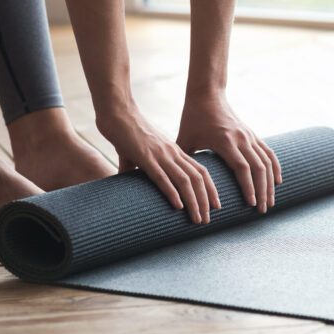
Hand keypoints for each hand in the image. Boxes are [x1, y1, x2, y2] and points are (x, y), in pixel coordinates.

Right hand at [97, 103, 218, 223]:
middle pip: (198, 178)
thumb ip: (137, 167)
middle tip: (208, 220)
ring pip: (185, 180)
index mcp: (174, 151)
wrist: (117, 113)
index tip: (216, 205)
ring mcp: (160, 155)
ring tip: (197, 219)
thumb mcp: (139, 152)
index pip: (200, 171)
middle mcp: (172, 153)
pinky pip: (162, 177)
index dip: (211, 189)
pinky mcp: (145, 157)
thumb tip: (127, 179)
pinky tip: (178, 206)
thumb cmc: (126, 132)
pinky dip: (172, 192)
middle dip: (206, 201)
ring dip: (194, 202)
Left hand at [176, 94, 281, 212]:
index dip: (249, 187)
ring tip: (271, 202)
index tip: (252, 204)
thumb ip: (183, 162)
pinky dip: (275, 167)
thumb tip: (176, 185)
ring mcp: (249, 135)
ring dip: (270, 183)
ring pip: (266, 162)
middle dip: (263, 191)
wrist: (207, 94)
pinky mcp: (252, 134)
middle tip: (262, 211)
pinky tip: (277, 181)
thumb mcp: (184, 140)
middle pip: (259, 168)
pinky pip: (268, 153)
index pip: (242, 168)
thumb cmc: (192, 118)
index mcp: (225, 141)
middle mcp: (241, 138)